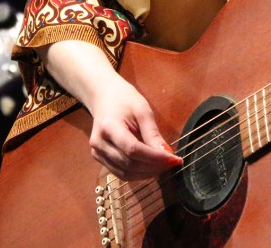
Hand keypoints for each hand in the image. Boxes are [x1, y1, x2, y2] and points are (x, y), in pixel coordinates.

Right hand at [39, 40, 181, 179]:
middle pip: (129, 164)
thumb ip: (153, 132)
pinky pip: (120, 172)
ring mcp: (97, 153)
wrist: (103, 96)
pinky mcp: (99, 158)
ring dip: (146, 174)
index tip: (174, 159)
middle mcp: (99, 144)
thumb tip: (167, 153)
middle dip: (154, 167)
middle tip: (172, 163)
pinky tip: (150, 166)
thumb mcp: (142, 109)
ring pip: (125, 174)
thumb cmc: (124, 99)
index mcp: (109, 127)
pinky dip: (137, 173)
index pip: (133, 150)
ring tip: (163, 165)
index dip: (155, 158)